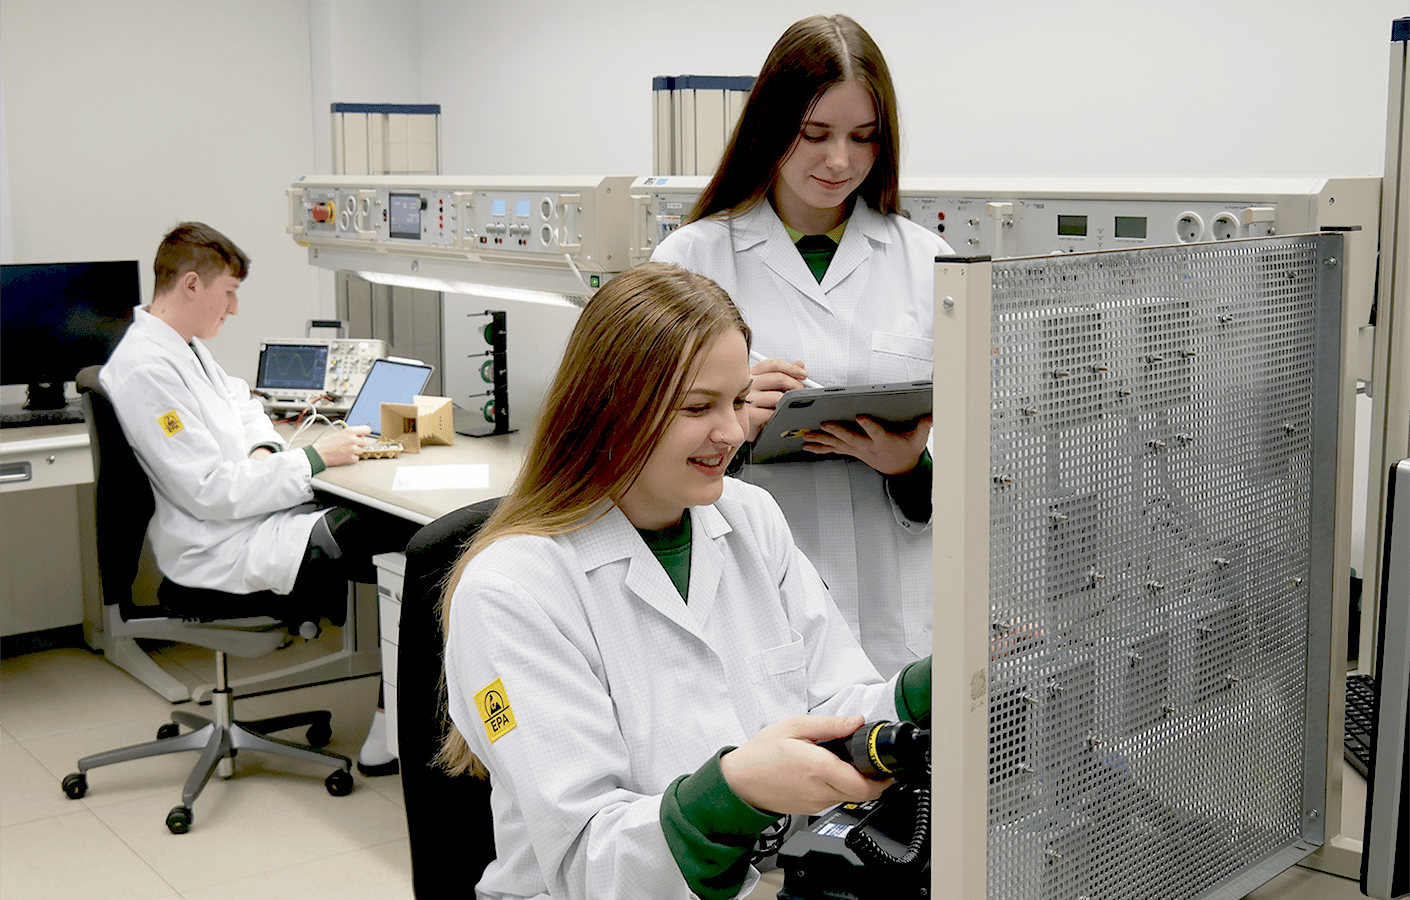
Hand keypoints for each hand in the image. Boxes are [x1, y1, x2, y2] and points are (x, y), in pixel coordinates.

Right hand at [312, 425, 370, 466]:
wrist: (320, 453)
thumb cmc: (326, 443)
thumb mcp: (340, 433)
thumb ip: (351, 433)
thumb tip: (359, 435)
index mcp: (350, 431)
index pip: (367, 430)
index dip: (365, 433)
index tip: (363, 435)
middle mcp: (353, 440)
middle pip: (365, 441)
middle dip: (359, 443)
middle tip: (350, 444)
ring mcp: (353, 450)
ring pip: (361, 450)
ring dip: (356, 450)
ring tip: (346, 450)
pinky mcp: (351, 458)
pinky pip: (357, 458)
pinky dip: (353, 457)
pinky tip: (345, 455)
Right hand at [720, 715, 890, 814]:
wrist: (738, 782)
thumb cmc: (761, 754)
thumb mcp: (794, 727)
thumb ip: (830, 724)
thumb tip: (856, 722)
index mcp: (819, 769)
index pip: (865, 786)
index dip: (881, 779)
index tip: (885, 768)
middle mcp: (820, 791)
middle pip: (862, 795)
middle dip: (871, 781)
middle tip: (868, 763)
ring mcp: (815, 804)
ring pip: (848, 797)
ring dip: (852, 783)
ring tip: (839, 763)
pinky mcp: (810, 810)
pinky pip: (832, 799)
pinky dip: (836, 787)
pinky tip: (823, 773)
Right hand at [746, 357, 810, 442]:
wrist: (743, 427)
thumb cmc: (756, 407)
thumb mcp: (769, 388)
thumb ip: (783, 375)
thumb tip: (799, 364)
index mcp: (751, 374)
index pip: (772, 364)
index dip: (790, 367)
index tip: (803, 374)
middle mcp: (747, 384)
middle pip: (778, 378)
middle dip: (796, 384)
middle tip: (802, 391)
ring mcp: (747, 399)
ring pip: (778, 397)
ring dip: (789, 402)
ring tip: (789, 406)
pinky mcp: (749, 415)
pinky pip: (773, 413)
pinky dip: (781, 414)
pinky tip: (780, 415)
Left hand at [802, 415, 931, 475]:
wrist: (901, 469)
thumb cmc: (907, 451)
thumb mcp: (919, 440)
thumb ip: (923, 426)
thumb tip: (931, 415)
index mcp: (883, 441)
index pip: (876, 432)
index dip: (869, 425)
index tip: (861, 416)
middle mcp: (868, 447)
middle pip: (851, 439)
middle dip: (837, 431)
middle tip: (824, 424)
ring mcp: (859, 451)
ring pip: (838, 445)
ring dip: (822, 440)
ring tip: (807, 436)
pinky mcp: (853, 452)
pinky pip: (834, 450)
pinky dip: (820, 447)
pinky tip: (808, 446)